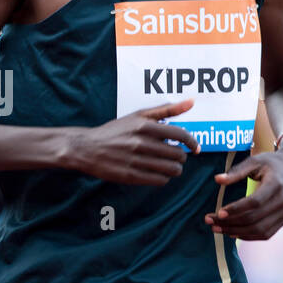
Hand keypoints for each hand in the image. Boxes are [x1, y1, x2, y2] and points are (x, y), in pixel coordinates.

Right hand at [68, 100, 199, 184]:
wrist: (87, 147)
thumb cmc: (116, 131)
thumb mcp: (138, 116)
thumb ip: (166, 109)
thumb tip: (192, 101)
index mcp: (144, 126)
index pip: (181, 135)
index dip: (192, 143)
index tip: (195, 148)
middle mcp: (141, 143)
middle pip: (178, 155)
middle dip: (180, 157)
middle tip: (175, 156)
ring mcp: (135, 160)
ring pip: (171, 170)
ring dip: (174, 169)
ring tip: (168, 166)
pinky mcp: (130, 176)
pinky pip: (159, 181)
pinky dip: (163, 178)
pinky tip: (157, 173)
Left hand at [204, 143, 282, 238]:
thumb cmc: (271, 164)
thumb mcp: (255, 161)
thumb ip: (236, 171)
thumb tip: (217, 179)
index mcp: (276, 184)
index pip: (255, 202)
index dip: (236, 209)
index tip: (218, 212)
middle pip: (254, 219)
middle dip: (229, 223)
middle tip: (210, 221)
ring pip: (259, 230)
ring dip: (236, 232)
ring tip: (217, 228)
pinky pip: (266, 234)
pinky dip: (248, 236)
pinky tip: (232, 232)